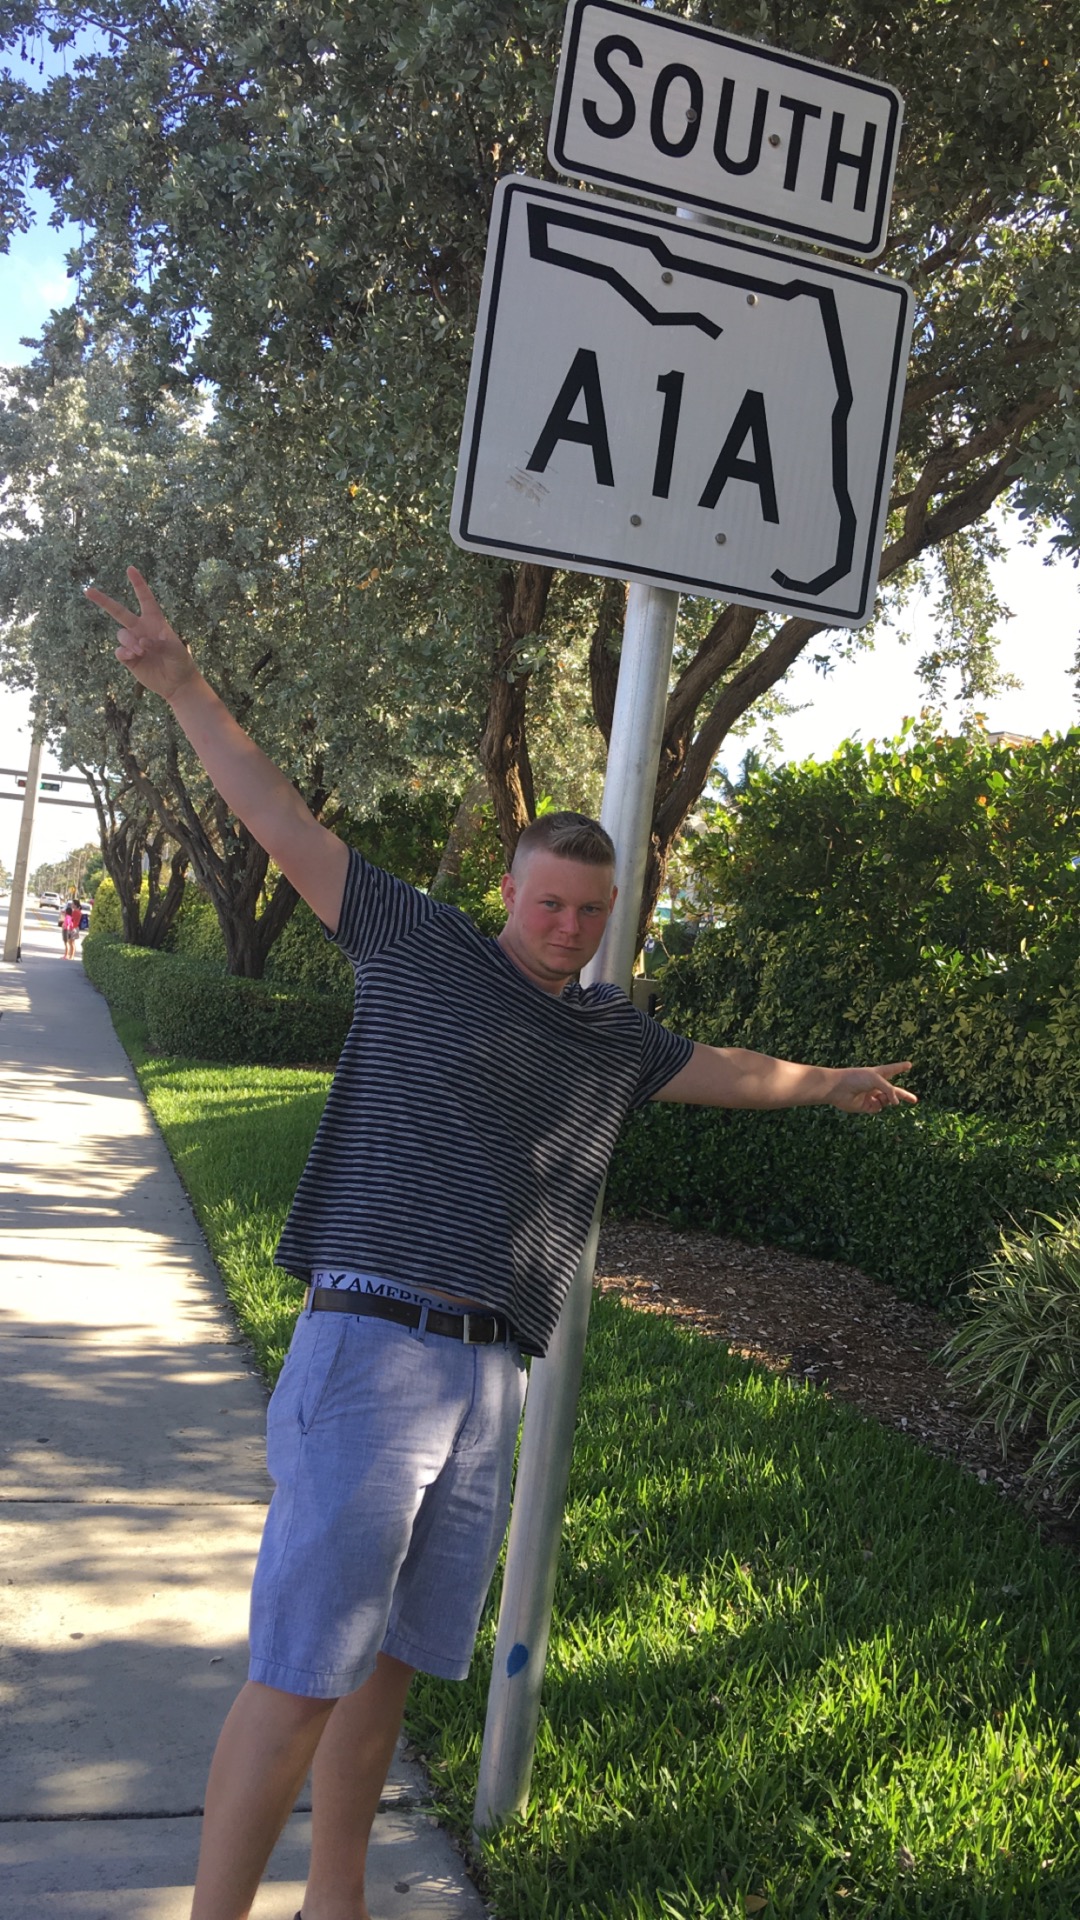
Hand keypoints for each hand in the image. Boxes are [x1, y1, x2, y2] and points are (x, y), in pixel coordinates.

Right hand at [84, 567, 197, 701]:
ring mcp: (133, 643)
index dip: (138, 584)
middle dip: (103, 601)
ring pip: (121, 634)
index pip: (145, 599)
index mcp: (155, 621)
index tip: (130, 569)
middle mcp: (141, 629)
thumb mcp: (176, 649)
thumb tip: (142, 641)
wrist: (176, 683)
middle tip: (88, 590)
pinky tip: (134, 657)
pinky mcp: (129, 658)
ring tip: (142, 651)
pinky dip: (125, 653)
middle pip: (119, 611)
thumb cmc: (180, 662)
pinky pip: (119, 651)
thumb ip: (161, 643)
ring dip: (129, 641)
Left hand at [827, 1063, 916, 1115]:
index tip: (909, 1064)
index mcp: (877, 1074)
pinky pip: (878, 1108)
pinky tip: (872, 1102)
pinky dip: (878, 1106)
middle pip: (893, 1091)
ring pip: (886, 1101)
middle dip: (904, 1095)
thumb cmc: (856, 1078)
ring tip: (881, 1096)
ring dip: (887, 1100)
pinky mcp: (866, 1106)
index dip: (900, 1067)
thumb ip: (890, 1090)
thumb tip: (896, 1103)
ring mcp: (871, 1096)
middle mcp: (875, 1085)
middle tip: (914, 1100)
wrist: (838, 1088)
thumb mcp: (877, 1079)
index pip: (892, 1069)